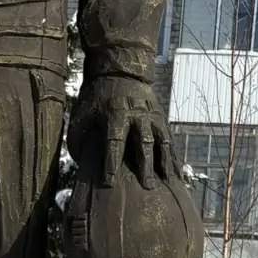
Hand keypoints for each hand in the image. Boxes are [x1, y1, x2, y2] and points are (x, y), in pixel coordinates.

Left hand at [71, 74, 173, 188]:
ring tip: (168, 181)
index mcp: (115, 113)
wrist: (120, 71)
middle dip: (145, 165)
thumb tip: (81, 163)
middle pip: (143, 143)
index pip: (113, 141)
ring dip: (165, 162)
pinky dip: (174, 157)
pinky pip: (169, 140)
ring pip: (162, 141)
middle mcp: (137, 115)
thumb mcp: (82, 112)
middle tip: (147, 186)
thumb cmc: (97, 98)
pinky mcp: (161, 119)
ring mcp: (152, 116)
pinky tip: (177, 174)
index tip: (109, 182)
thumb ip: (79, 137)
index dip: (111, 162)